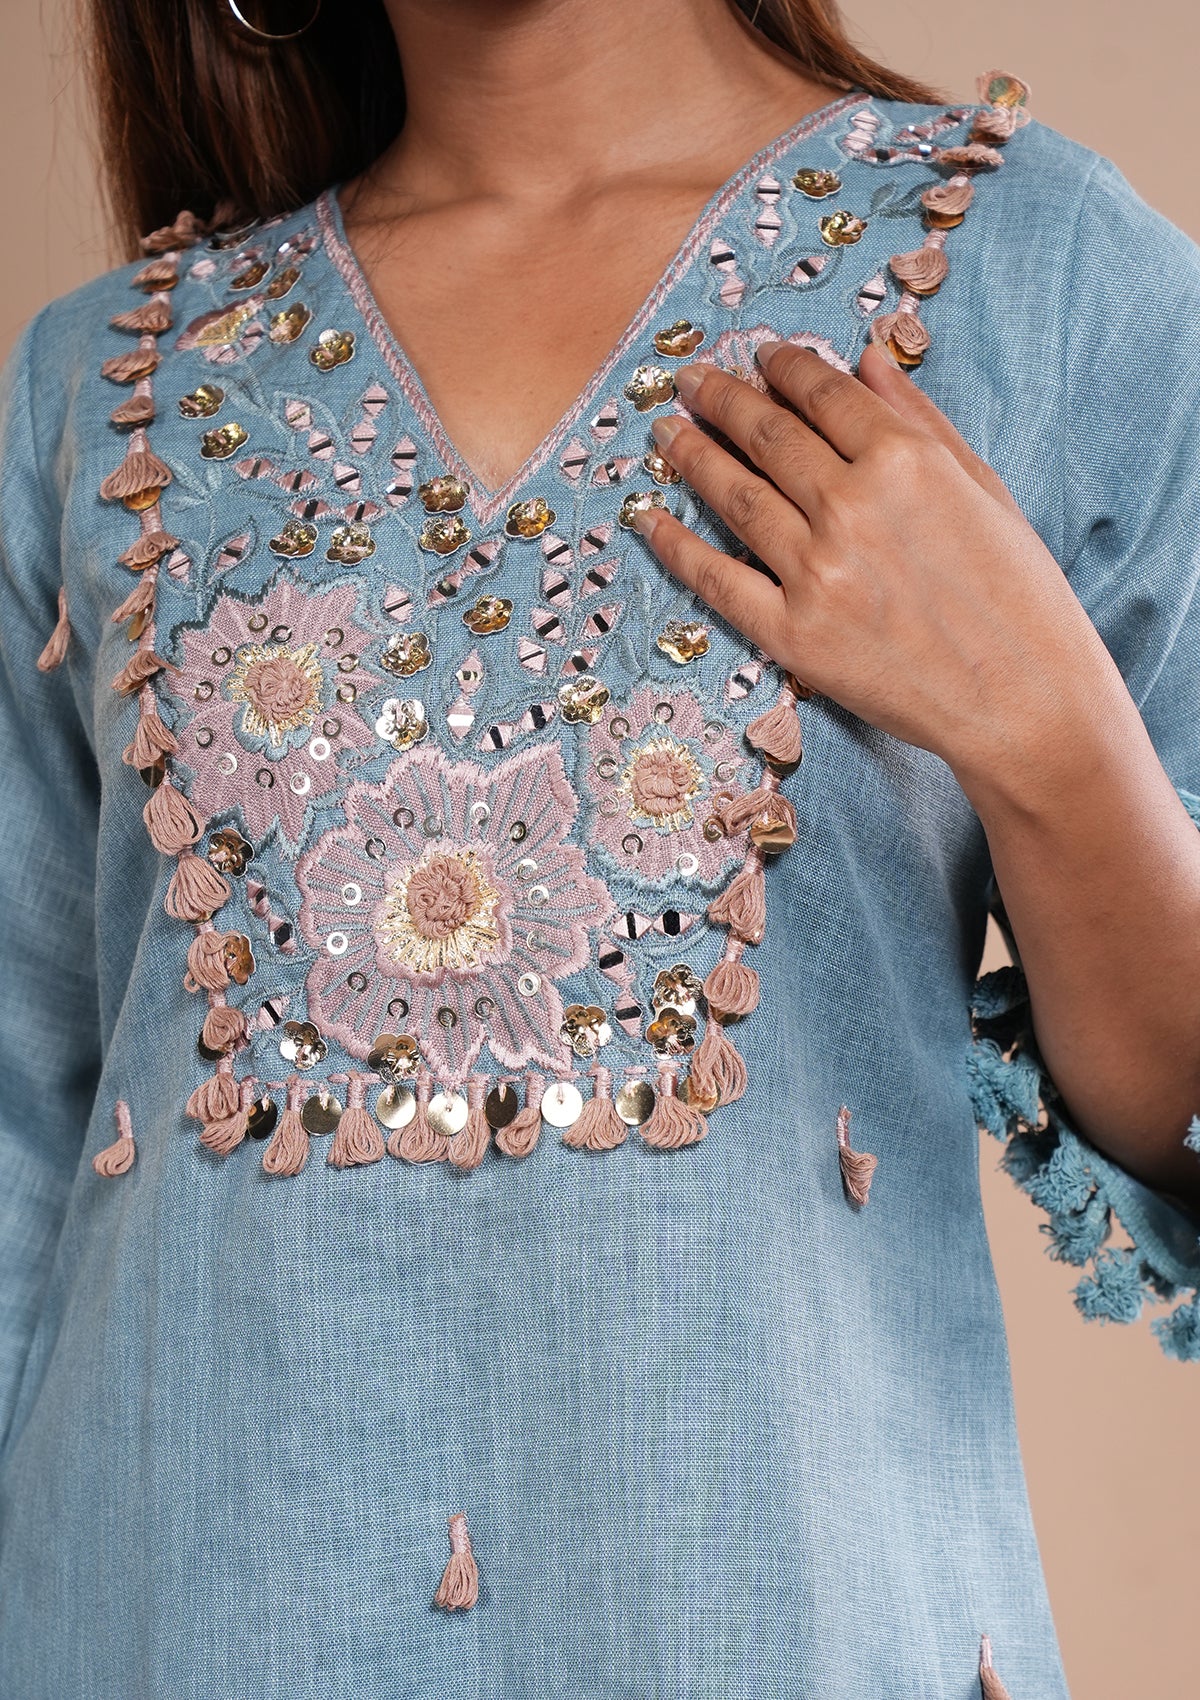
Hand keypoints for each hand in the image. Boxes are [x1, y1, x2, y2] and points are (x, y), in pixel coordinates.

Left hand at [631, 340, 1114, 802]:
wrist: (1024, 703)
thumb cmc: (1019, 596)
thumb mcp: (984, 489)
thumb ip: (920, 420)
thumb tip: (865, 359)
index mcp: (906, 461)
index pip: (824, 395)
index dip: (784, 368)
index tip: (759, 356)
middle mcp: (852, 507)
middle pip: (767, 436)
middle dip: (723, 399)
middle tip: (691, 381)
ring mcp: (816, 572)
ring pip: (734, 495)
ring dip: (690, 455)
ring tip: (665, 433)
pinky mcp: (793, 633)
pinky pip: (716, 579)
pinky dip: (674, 544)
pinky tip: (647, 518)